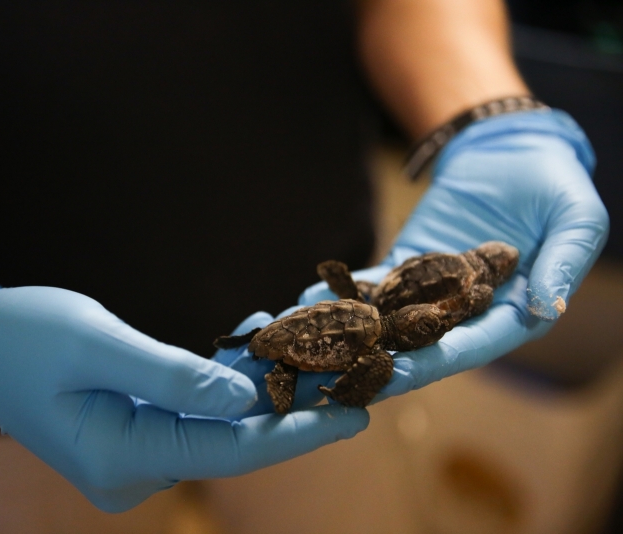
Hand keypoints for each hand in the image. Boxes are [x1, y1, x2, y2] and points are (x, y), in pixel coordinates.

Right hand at [0, 277, 368, 511]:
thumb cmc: (23, 334)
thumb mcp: (96, 342)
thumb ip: (171, 374)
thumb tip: (243, 398)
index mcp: (118, 457)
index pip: (229, 451)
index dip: (296, 432)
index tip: (355, 414)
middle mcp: (129, 474)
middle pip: (230, 446)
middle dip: (290, 415)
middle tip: (354, 384)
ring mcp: (130, 461)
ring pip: (216, 433)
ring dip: (262, 401)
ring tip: (319, 368)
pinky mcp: (132, 439)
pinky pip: (193, 421)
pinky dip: (229, 395)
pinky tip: (263, 367)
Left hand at [300, 110, 608, 397]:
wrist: (509, 149)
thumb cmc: (553, 185)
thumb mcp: (577, 219)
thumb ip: (564, 262)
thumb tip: (545, 304)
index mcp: (513, 314)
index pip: (471, 346)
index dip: (436, 361)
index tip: (397, 375)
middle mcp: (469, 313)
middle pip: (421, 346)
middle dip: (378, 364)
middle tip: (336, 379)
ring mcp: (433, 291)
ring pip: (391, 322)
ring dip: (351, 337)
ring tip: (309, 348)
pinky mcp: (408, 266)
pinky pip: (375, 284)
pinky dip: (345, 294)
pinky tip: (310, 299)